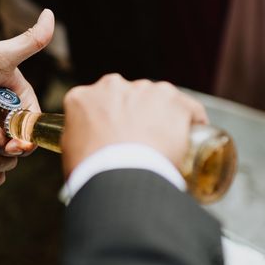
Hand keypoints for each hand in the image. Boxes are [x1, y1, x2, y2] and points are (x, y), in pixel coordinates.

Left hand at [0, 9, 54, 185]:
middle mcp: (12, 123)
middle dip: (1, 147)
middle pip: (20, 152)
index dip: (25, 141)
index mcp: (23, 105)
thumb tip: (50, 13)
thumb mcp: (0, 56)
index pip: (34, 132)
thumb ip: (29, 41)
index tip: (11, 141)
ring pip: (7, 163)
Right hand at [61, 76, 208, 178]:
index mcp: (82, 98)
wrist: (120, 178)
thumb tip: (82, 156)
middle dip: (134, 115)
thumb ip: (77, 144)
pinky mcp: (175, 100)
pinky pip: (188, 108)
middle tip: (139, 143)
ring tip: (166, 143)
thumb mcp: (70, 154)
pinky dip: (192, 119)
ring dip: (161, 115)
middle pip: (127, 98)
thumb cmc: (91, 173)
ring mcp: (145, 91)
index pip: (96, 105)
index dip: (106, 122)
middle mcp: (112, 86)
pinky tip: (194, 135)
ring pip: (158, 99)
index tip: (114, 137)